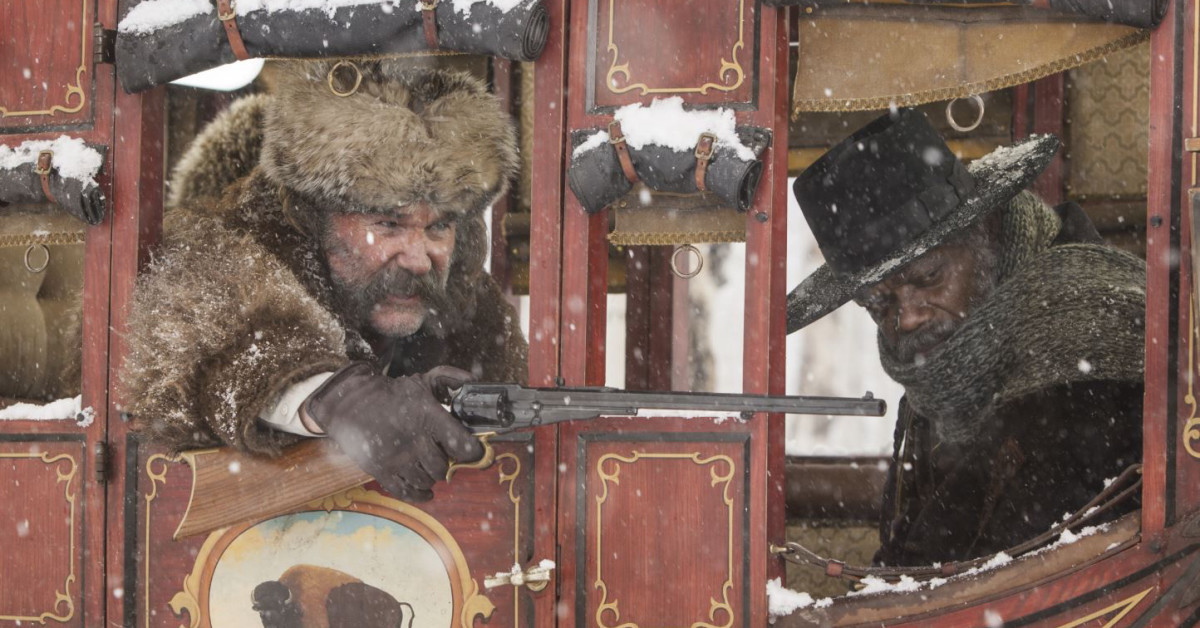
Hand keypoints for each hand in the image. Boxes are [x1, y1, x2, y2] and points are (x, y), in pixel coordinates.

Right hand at [300, 363, 483, 500]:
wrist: (350, 403)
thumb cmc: (391, 394)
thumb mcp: (422, 379)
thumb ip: (449, 377)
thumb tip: (473, 379)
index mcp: (428, 418)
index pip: (463, 445)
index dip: (472, 451)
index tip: (473, 451)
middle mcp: (415, 441)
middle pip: (443, 466)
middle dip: (446, 462)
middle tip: (442, 456)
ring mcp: (397, 458)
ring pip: (427, 480)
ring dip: (431, 476)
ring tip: (428, 467)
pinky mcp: (382, 470)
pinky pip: (407, 492)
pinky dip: (419, 495)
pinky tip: (427, 492)